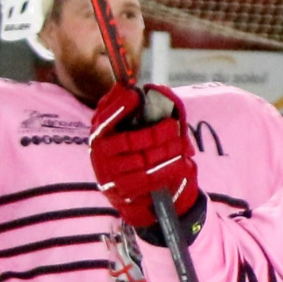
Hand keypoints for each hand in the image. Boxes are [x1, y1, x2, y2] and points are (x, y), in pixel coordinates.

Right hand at [89, 83, 198, 227]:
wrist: (140, 195)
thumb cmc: (140, 152)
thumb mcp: (137, 128)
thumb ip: (138, 107)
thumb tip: (140, 86)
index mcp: (100, 133)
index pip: (103, 118)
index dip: (118, 106)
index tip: (135, 94)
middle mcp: (99, 153)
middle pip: (127, 141)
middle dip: (154, 133)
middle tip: (173, 125)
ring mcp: (109, 174)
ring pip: (141, 160)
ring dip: (166, 151)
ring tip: (182, 145)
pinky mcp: (123, 192)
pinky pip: (148, 179)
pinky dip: (167, 169)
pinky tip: (181, 162)